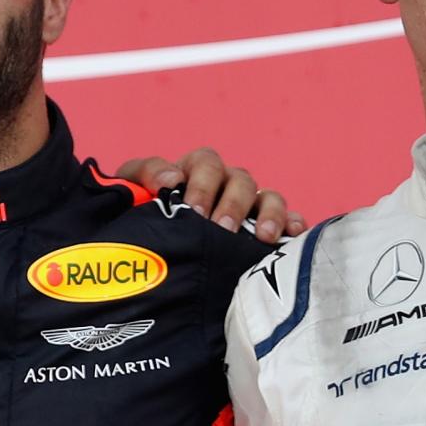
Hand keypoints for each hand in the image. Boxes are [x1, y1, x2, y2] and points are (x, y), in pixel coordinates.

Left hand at [114, 147, 305, 241]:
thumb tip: (170, 180)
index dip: (201, 182)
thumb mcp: (132, 196)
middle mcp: (225, 186)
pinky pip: (289, 221)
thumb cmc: (142, 222)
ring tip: (261, 236)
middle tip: (221, 229)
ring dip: (268, 213)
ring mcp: (249, 207)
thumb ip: (142, 179)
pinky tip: (292, 236)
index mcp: (194, 173)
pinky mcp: (267, 230)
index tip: (193, 210)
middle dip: (232, 204)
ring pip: (268, 197)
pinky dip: (293, 225)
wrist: (148, 263)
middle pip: (240, 180)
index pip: (205, 162)